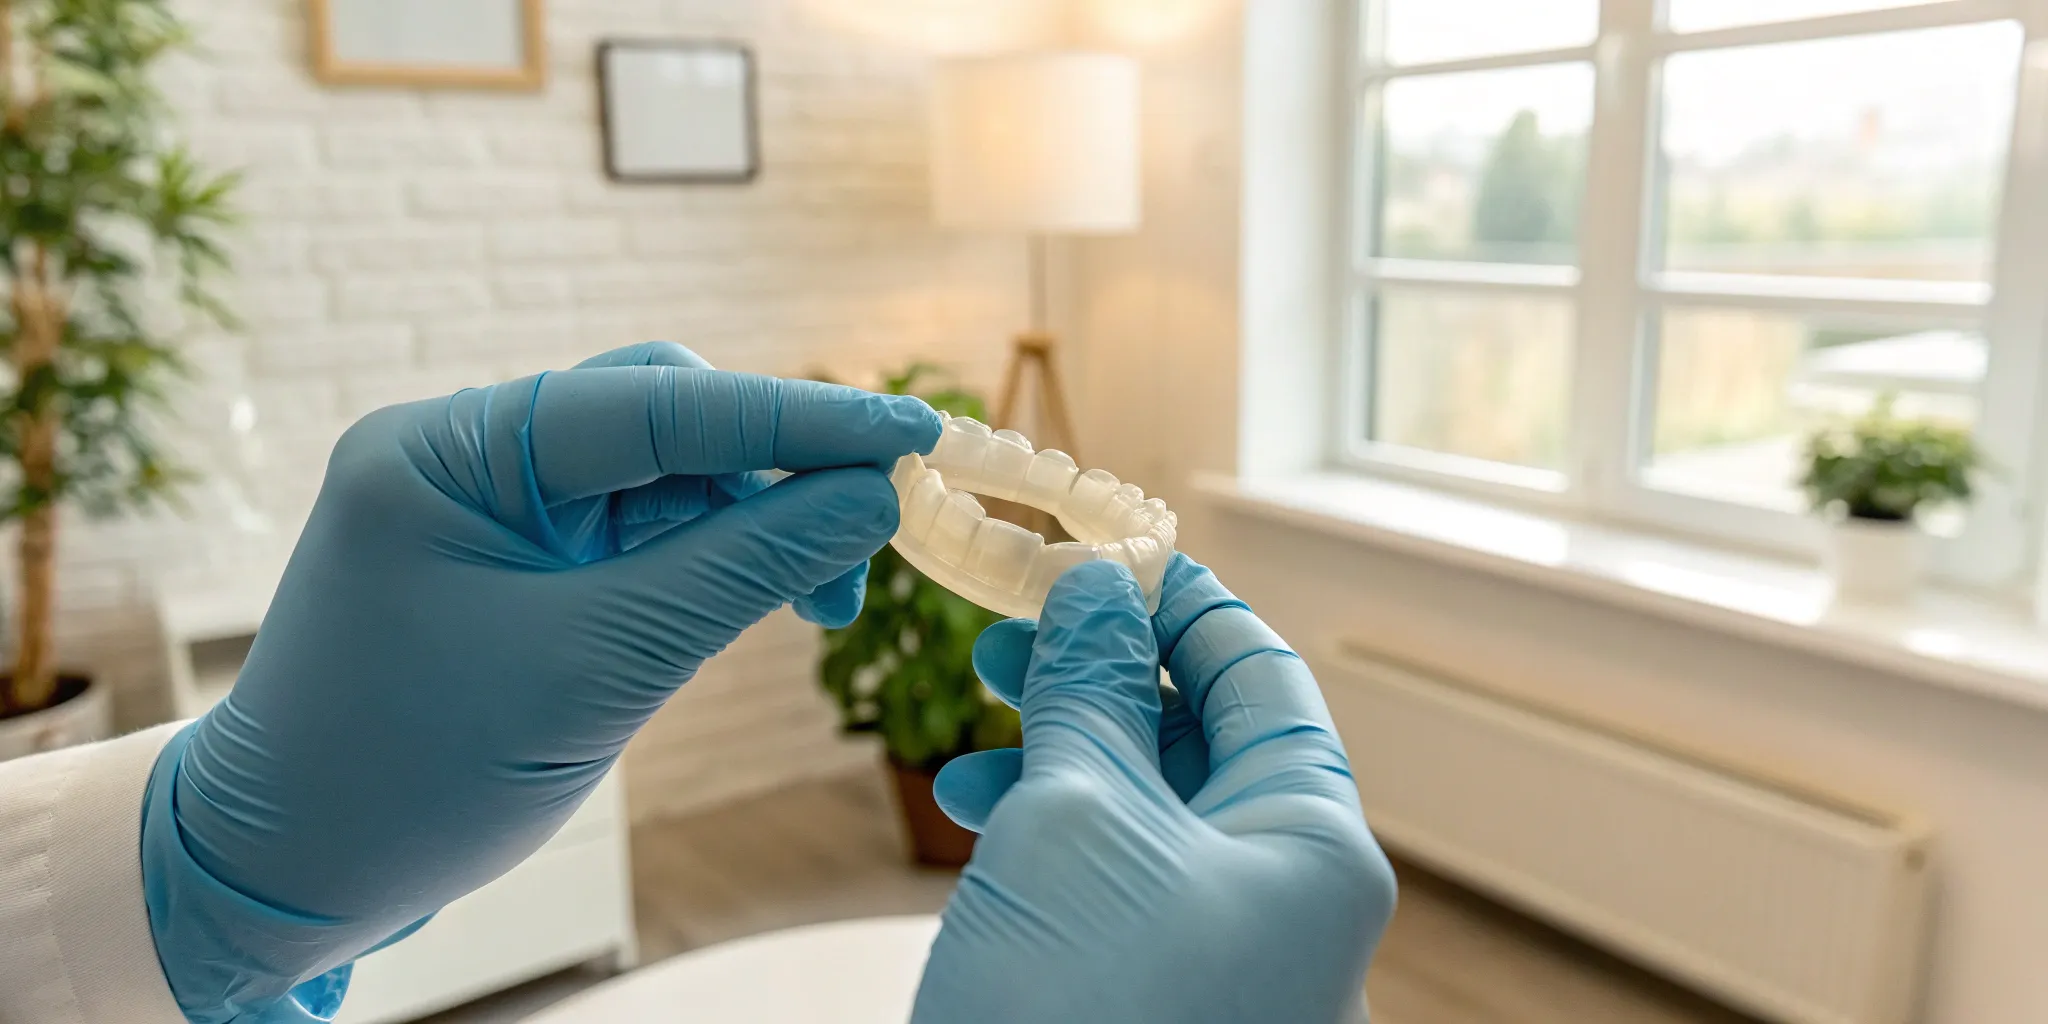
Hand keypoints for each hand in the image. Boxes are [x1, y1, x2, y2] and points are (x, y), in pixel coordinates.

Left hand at [138, 343, 940, 1022]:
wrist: (291, 866)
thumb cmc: (412, 774)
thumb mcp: (597, 669)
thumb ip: (740, 571)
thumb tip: (870, 500)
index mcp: (445, 452)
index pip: (652, 403)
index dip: (795, 419)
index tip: (910, 432)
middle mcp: (460, 450)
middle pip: (660, 416)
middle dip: (774, 471)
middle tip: (869, 541)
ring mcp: (482, 498)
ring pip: (658, 472)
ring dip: (750, 522)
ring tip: (822, 599)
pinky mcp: (507, 549)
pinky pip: (633, 526)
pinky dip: (706, 557)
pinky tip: (761, 597)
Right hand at [917, 556, 1396, 1022]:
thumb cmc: (1078, 1009)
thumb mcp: (1076, 822)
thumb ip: (1091, 695)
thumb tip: (1099, 591)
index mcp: (1310, 845)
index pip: (1260, 676)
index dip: (1178, 601)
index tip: (1099, 550)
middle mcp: (1284, 900)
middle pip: (1200, 738)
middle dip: (1098, 671)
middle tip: (1008, 624)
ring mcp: (1223, 957)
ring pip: (1143, 808)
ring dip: (1055, 744)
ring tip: (969, 710)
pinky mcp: (1151, 995)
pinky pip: (1112, 881)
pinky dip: (1043, 829)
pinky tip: (968, 803)